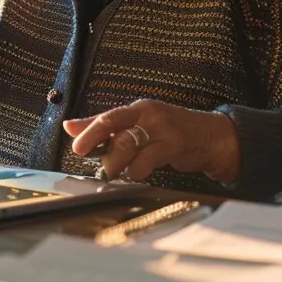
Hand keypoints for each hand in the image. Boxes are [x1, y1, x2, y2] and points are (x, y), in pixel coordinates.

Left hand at [63, 99, 240, 183]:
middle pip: (118, 133)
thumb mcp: (137, 124)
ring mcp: (162, 129)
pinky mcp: (174, 145)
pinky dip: (138, 171)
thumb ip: (104, 127)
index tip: (77, 147)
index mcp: (136, 109)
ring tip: (120, 173)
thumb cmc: (170, 131)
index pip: (108, 117)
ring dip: (120, 166)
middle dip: (106, 156)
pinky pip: (148, 161)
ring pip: (130, 148)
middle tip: (103, 170)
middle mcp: (148, 115)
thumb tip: (70, 126)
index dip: (90, 132)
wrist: (211, 136)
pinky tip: (138, 173)